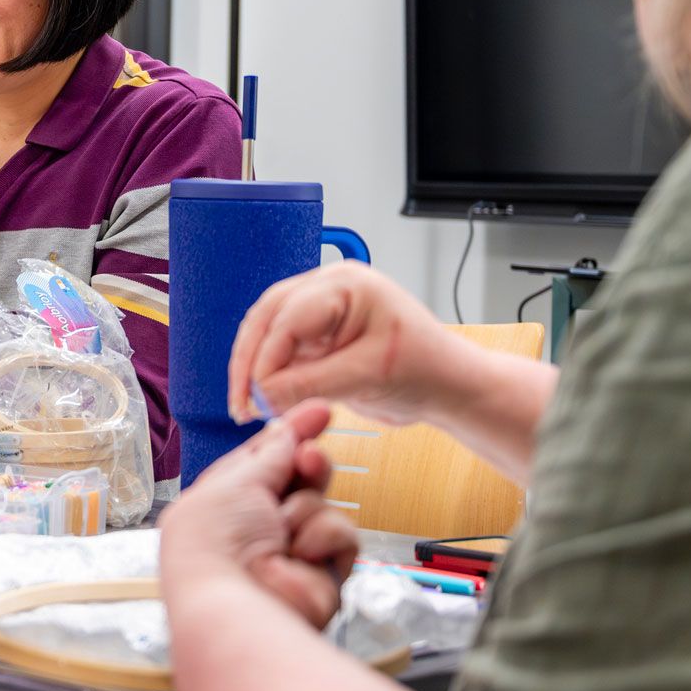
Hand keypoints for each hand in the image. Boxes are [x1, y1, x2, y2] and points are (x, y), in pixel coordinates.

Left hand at [160, 402, 357, 630]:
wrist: (235, 597)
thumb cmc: (216, 538)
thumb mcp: (236, 481)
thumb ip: (268, 455)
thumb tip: (286, 433)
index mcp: (226, 502)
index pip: (265, 460)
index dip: (291, 435)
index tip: (320, 410)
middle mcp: (259, 528)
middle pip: (300, 480)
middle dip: (308, 464)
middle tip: (310, 458)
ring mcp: (293, 552)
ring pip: (322, 505)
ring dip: (305, 509)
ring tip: (284, 527)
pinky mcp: (324, 573)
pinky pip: (343, 536)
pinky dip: (323, 538)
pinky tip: (301, 553)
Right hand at [227, 262, 467, 426]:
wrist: (449, 388)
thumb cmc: (426, 370)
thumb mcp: (367, 377)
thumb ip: (310, 384)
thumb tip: (262, 395)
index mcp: (346, 285)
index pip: (288, 318)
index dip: (265, 359)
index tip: (257, 397)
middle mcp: (329, 289)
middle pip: (268, 318)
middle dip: (250, 362)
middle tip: (241, 401)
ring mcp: (322, 310)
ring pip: (268, 333)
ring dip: (255, 369)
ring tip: (248, 406)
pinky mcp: (319, 335)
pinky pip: (282, 350)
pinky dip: (270, 375)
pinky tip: (265, 400)